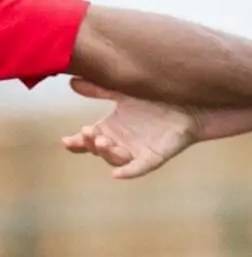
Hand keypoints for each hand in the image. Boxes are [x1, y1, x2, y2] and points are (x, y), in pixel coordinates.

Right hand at [61, 77, 200, 178]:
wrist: (190, 103)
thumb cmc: (156, 99)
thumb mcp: (123, 92)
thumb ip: (99, 89)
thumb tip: (72, 81)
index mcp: (110, 129)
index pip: (86, 140)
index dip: (75, 143)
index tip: (66, 140)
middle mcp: (120, 143)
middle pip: (97, 150)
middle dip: (89, 144)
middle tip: (87, 133)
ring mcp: (136, 152)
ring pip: (115, 159)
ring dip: (106, 153)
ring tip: (102, 141)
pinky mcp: (154, 156)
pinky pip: (139, 167)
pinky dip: (129, 172)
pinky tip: (117, 175)